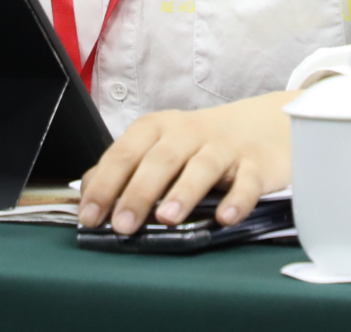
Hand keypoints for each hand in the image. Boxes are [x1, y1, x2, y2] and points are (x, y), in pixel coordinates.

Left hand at [78, 90, 298, 234]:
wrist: (261, 125)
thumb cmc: (199, 143)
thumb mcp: (159, 146)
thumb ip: (126, 168)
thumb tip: (89, 193)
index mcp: (158, 128)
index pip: (124, 153)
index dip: (105, 185)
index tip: (90, 216)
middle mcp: (188, 133)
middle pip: (160, 159)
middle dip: (138, 192)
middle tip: (123, 224)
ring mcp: (224, 147)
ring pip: (202, 166)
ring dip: (184, 191)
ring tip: (168, 218)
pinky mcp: (256, 163)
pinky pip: (247, 181)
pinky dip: (237, 199)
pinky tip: (225, 217)